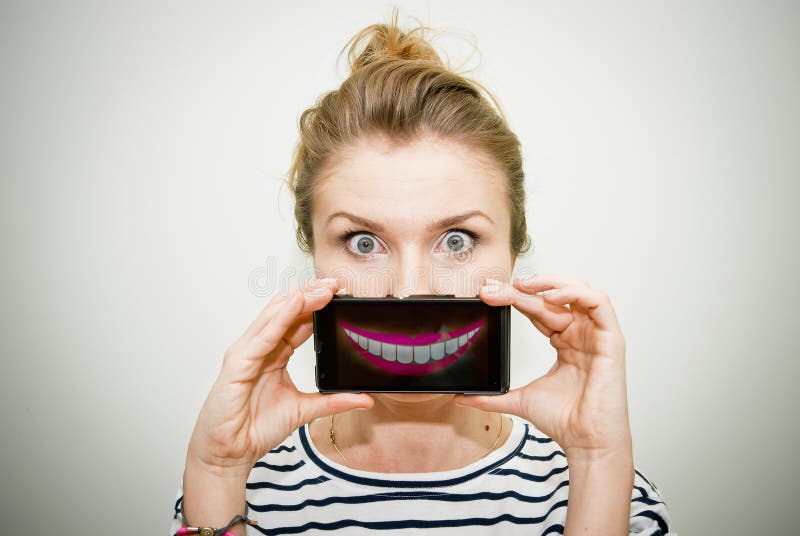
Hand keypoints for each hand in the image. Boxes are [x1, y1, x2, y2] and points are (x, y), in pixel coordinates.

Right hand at [186, 278, 373, 475]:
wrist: (230, 453)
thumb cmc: (255, 428)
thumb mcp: (304, 410)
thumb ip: (333, 401)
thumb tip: (364, 399)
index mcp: (273, 354)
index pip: (297, 320)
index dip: (317, 305)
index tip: (340, 295)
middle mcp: (259, 348)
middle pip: (286, 310)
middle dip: (311, 294)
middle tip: (336, 284)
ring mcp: (246, 353)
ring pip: (274, 315)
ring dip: (300, 299)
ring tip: (322, 288)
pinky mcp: (237, 364)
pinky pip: (261, 336)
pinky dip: (279, 318)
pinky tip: (295, 304)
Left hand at [454, 273, 631, 461]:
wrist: (586, 442)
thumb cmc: (565, 421)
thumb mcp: (519, 400)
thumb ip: (491, 397)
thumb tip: (462, 398)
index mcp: (565, 342)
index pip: (538, 309)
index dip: (514, 298)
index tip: (487, 294)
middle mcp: (581, 334)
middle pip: (552, 298)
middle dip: (521, 289)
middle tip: (494, 288)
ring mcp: (597, 335)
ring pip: (578, 290)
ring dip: (549, 282)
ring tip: (523, 285)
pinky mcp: (611, 339)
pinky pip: (599, 303)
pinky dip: (576, 293)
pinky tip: (551, 297)